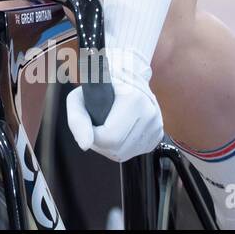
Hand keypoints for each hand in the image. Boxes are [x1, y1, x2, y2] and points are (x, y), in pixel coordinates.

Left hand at [65, 48, 163, 162]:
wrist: (126, 79)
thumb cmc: (100, 88)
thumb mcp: (79, 97)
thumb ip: (77, 120)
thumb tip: (84, 145)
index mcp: (134, 99)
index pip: (109, 137)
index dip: (92, 134)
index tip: (90, 121)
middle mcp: (149, 114)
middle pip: (117, 149)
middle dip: (100, 142)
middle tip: (96, 125)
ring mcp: (156, 126)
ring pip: (124, 154)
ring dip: (109, 146)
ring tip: (106, 127)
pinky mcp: (157, 136)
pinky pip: (133, 153)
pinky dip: (121, 147)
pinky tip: (118, 132)